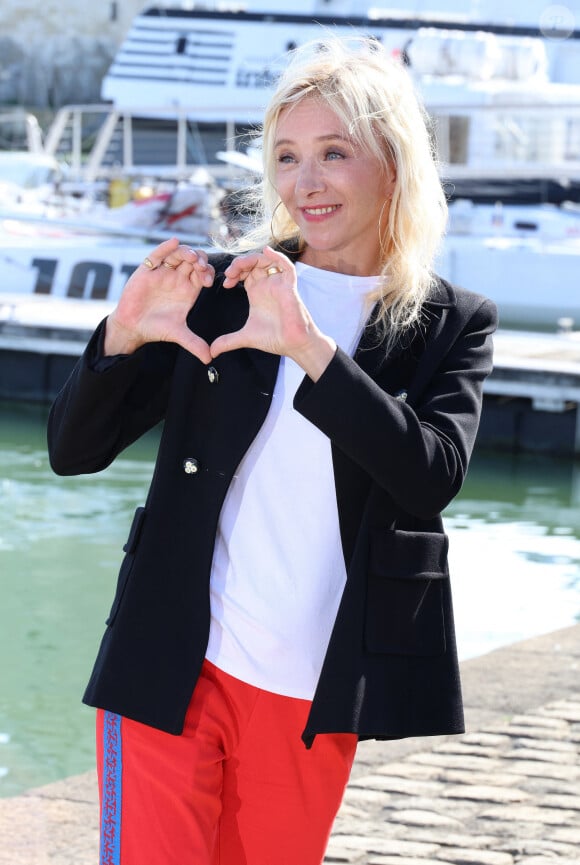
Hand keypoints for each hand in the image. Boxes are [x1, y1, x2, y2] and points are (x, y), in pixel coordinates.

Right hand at [104, 237, 213, 362]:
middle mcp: (177, 278)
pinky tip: (174, 242)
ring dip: (186, 253)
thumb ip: (194, 343)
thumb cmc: (156, 328)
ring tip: (192, 258)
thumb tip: (210, 358)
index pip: (202, 274)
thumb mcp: (178, 334)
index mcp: (188, 290)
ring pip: (178, 255)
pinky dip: (166, 247)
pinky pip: (158, 254)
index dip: (207, 273)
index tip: (208, 281)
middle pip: (193, 261)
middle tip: (201, 267)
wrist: (133, 327)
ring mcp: (163, 272)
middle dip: (200, 261)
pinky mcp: (147, 270)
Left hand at [210, 247, 335, 378]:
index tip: (226, 284)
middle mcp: (267, 285)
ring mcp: (278, 283)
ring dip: (251, 259)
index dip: (233, 273)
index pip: (244, 273)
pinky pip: (286, 265)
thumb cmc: (274, 339)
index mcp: (257, 292)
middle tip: (229, 274)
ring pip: (266, 260)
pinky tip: (266, 252)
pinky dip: (277, 256)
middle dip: (238, 264)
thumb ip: (227, 342)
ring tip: (239, 268)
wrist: (292, 345)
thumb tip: (212, 352)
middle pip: (252, 263)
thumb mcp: (245, 337)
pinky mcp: (289, 285)